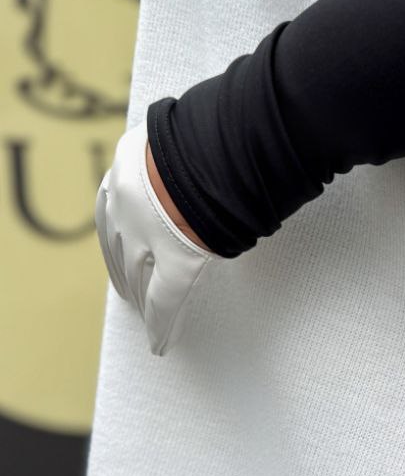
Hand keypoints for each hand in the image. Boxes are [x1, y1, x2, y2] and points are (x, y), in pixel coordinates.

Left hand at [94, 117, 217, 356]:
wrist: (219, 143)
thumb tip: (211, 146)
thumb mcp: (182, 136)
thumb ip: (184, 150)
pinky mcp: (178, 263)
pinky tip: (160, 342)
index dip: (118, 236)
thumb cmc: (212, 133)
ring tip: (143, 313)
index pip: (115, 212)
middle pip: (121, 250)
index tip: (120, 248)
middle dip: (124, 272)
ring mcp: (151, 238)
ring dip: (140, 298)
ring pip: (138, 277)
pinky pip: (166, 300)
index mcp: (128, 171)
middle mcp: (129, 207)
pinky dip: (162, 324)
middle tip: (127, 290)